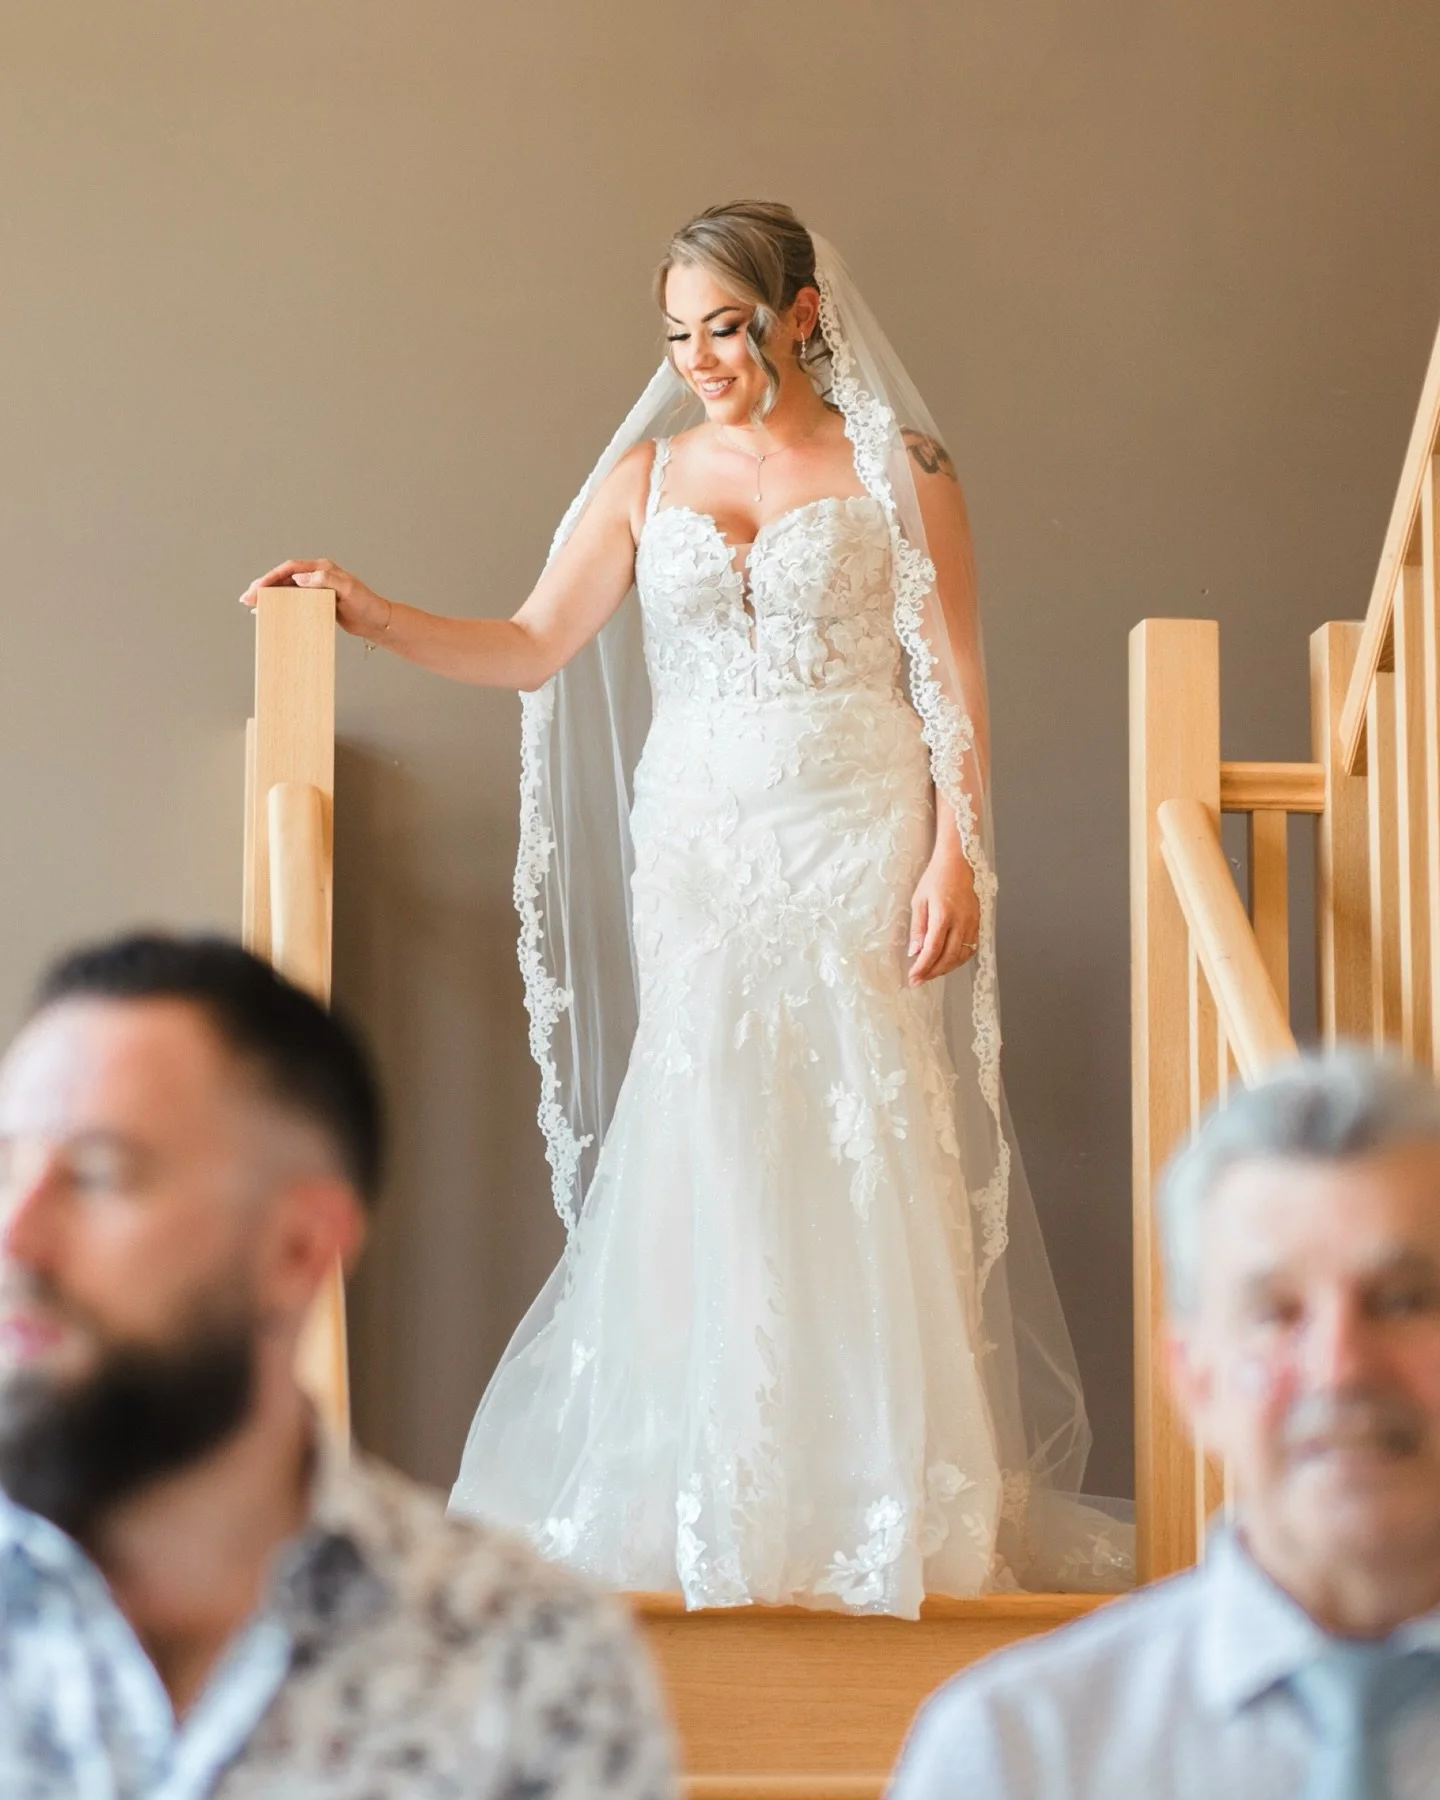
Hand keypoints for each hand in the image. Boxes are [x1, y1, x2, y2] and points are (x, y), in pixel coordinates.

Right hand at [239, 559, 391, 642]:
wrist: (376, 620)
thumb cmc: (365, 604)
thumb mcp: (348, 590)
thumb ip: (326, 580)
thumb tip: (300, 577)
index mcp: (322, 569)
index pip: (291, 568)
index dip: (273, 576)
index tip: (259, 586)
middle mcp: (317, 575)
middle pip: (284, 577)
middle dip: (264, 585)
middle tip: (247, 597)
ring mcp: (316, 588)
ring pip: (286, 588)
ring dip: (269, 594)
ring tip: (251, 603)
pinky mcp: (317, 600)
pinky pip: (293, 599)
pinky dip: (279, 602)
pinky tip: (268, 610)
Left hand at [907, 848, 980, 984]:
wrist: (959, 862)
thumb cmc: (936, 878)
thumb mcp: (919, 900)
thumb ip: (918, 928)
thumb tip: (915, 952)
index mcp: (943, 915)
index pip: (933, 950)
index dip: (923, 967)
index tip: (913, 977)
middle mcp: (961, 922)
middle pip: (949, 957)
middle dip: (933, 972)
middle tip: (919, 981)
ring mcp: (972, 923)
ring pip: (962, 956)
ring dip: (946, 969)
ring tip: (931, 973)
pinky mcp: (978, 923)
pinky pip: (971, 948)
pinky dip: (959, 960)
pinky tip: (947, 962)